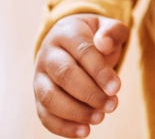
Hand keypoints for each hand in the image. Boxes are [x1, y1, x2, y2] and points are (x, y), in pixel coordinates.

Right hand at [34, 14, 128, 137]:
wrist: (71, 38)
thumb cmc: (95, 35)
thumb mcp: (107, 26)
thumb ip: (112, 31)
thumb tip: (104, 43)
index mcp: (66, 32)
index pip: (82, 52)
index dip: (99, 71)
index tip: (117, 88)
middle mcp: (48, 53)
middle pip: (65, 75)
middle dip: (90, 93)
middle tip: (112, 105)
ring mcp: (39, 75)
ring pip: (50, 97)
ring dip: (75, 112)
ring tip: (100, 118)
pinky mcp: (37, 96)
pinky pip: (44, 114)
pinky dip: (63, 127)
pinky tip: (84, 131)